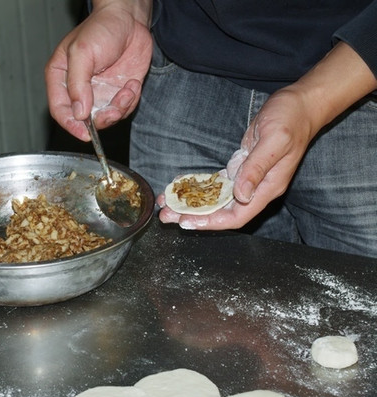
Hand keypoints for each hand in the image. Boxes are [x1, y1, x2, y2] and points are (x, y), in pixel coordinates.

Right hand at [45, 0, 152, 140]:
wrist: (130, 20)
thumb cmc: (100, 28)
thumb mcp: (82, 53)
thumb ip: (77, 84)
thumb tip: (78, 113)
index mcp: (61, 79)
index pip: (60, 111)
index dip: (71, 125)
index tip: (84, 134)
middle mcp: (79, 90)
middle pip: (84, 120)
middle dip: (101, 120)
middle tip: (112, 111)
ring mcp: (99, 93)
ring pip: (106, 118)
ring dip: (119, 109)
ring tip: (126, 90)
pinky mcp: (118, 93)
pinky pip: (123, 109)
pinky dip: (130, 101)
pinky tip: (132, 83)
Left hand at [159, 89, 311, 227]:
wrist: (300, 105)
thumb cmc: (291, 120)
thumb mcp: (274, 141)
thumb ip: (256, 168)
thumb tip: (241, 195)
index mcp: (267, 188)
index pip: (237, 216)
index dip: (211, 222)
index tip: (187, 222)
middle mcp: (256, 188)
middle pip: (221, 212)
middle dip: (193, 215)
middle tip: (166, 215)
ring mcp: (248, 179)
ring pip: (216, 199)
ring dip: (191, 202)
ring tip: (166, 202)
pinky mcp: (240, 167)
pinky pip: (216, 183)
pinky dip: (198, 185)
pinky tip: (180, 185)